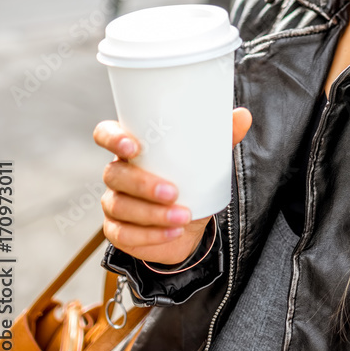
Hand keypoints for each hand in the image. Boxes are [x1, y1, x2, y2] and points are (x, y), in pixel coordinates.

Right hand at [93, 107, 251, 265]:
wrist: (189, 223)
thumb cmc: (191, 180)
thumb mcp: (206, 159)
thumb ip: (222, 136)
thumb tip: (243, 115)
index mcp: (132, 148)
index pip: (106, 134)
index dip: (112, 138)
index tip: (132, 146)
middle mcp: (117, 173)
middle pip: (114, 175)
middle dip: (143, 184)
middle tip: (173, 192)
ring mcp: (114, 203)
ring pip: (120, 207)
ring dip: (152, 214)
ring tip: (183, 216)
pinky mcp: (117, 231)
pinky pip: (124, 235)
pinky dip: (151, 235)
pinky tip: (173, 233)